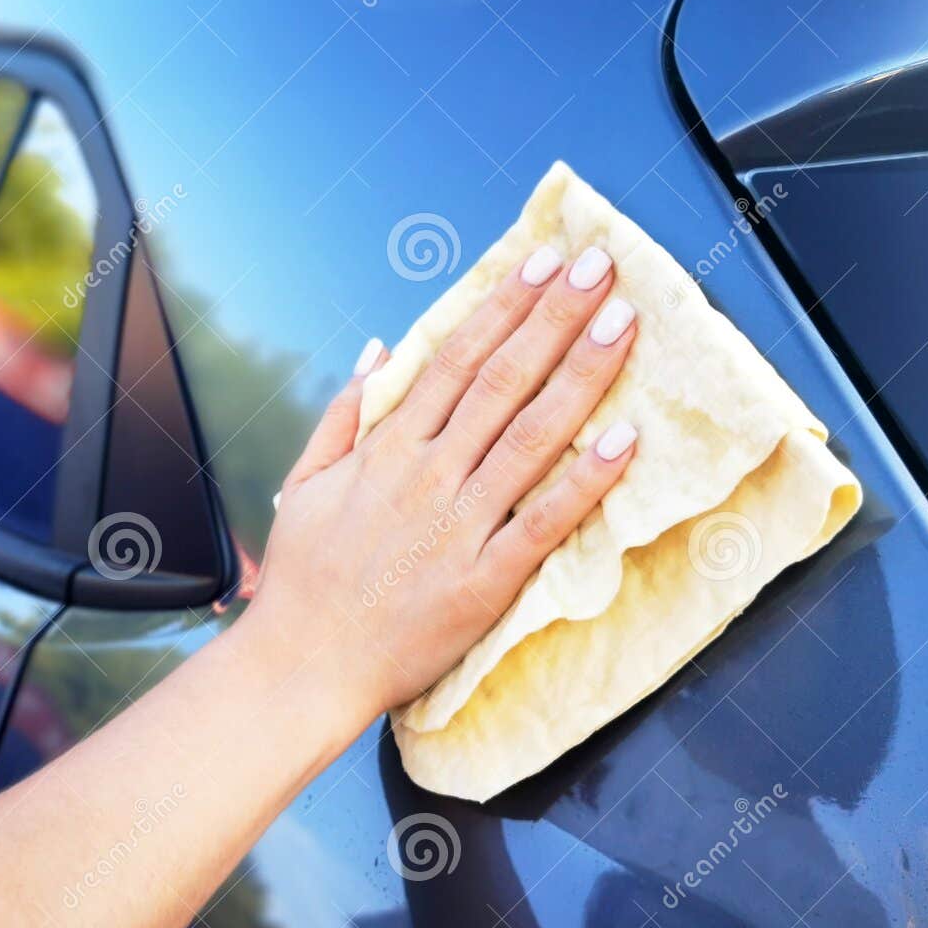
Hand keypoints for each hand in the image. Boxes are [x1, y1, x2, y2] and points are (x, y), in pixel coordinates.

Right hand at [249, 244, 638, 734]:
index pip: (456, 359)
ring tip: (622, 325)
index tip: (543, 262)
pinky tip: (623, 442)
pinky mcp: (484, 582)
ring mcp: (458, 527)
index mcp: (387, 450)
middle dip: (554, 316)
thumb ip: (343, 413)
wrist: (303, 665)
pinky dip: (584, 482)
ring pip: (529, 437)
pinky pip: (543, 524)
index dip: (504, 306)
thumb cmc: (305, 579)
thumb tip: (376, 348)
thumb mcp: (305, 483)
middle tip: (601, 267)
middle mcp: (427, 477)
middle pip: (502, 380)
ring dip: (580, 376)